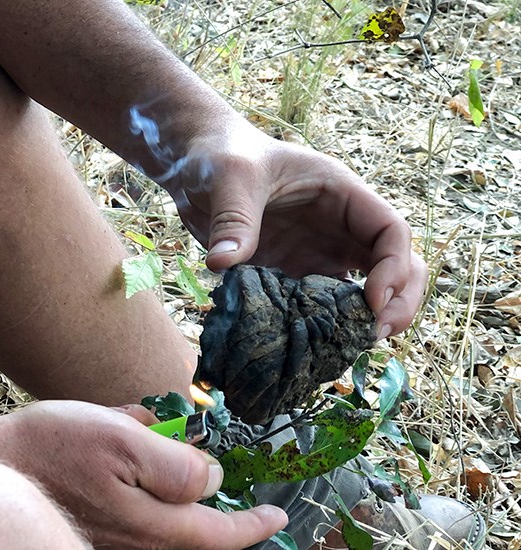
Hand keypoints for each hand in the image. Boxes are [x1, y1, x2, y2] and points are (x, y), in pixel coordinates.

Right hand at [0, 400, 286, 548]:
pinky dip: (142, 480)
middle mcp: (136, 541)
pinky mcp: (94, 529)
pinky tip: (122, 438)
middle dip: (210, 503)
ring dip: (170, 484)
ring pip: (164, 520)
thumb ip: (175, 464)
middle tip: (213, 468)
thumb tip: (213, 479)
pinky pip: (136, 512)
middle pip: (193, 532)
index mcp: (153, 524)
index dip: (252, 525)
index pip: (219, 535)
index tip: (276, 515)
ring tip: (146, 436)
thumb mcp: (120, 439)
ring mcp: (113, 538)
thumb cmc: (50, 448)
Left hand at [164, 120, 425, 337]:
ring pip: (366, 290)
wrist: (196, 167)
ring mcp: (319, 253)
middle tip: (377, 334)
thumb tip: (223, 263)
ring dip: (368, 319)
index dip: (394, 267)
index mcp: (341, 193)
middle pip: (395, 265)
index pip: (390, 231)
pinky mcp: (294, 275)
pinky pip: (323, 306)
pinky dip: (327, 327)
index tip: (373, 301)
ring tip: (353, 347)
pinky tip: (316, 349)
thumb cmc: (222, 156)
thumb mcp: (230, 178)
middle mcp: (340, 226)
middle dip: (399, 300)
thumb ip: (234, 218)